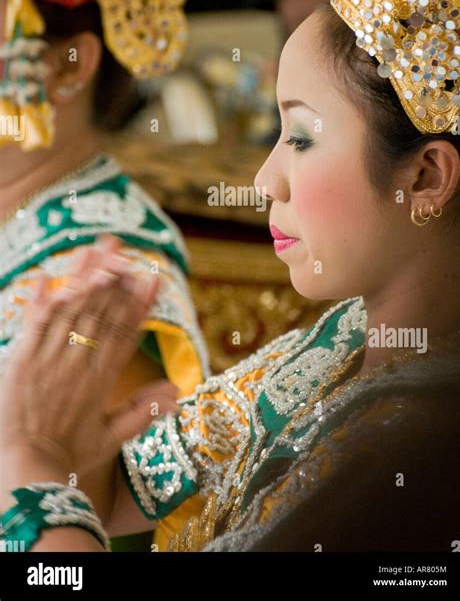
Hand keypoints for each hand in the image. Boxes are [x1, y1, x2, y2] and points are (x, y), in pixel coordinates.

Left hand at [0, 237, 179, 478]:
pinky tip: (51, 276)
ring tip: (95, 250)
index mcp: (103, 381)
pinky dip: (45, 299)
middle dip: (113, 278)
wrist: (27, 471)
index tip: (152, 279)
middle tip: (122, 249)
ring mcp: (51, 360)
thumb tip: (176, 391)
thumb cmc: (68, 457)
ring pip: (72, 310)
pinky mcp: (22, 360)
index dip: (139, 304)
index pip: (126, 333)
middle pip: (101, 313)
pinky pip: (37, 323)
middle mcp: (80, 365)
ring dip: (84, 277)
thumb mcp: (111, 439)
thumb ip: (143, 412)